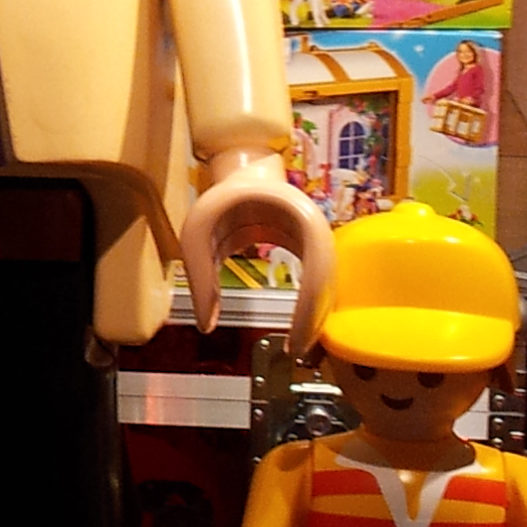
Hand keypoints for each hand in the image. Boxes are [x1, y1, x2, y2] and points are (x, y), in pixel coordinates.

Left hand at [179, 150, 331, 337]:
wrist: (245, 173)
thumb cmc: (221, 198)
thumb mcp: (197, 232)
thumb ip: (200, 277)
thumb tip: (207, 326)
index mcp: (297, 216)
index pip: (317, 270)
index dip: (310, 310)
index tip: (295, 342)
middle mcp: (317, 228)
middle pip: (329, 284)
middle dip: (315, 321)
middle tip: (295, 353)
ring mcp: (317, 240)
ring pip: (327, 287)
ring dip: (315, 318)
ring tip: (296, 348)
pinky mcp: (310, 251)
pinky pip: (317, 284)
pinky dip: (309, 310)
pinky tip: (297, 333)